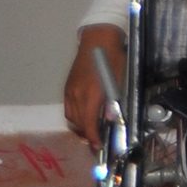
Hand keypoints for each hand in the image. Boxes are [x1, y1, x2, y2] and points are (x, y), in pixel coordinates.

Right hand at [63, 26, 124, 141]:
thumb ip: (113, 102)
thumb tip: (110, 119)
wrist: (97, 41)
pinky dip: (75, 116)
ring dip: (81, 125)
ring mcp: (70, 91)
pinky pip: (68, 108)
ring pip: (71, 116)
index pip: (88, 123)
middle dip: (88, 133)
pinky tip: (84, 116)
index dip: (93, 137)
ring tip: (92, 129)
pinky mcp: (67, 87)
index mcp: (92, 94)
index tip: (98, 146)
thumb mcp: (120, 80)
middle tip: (98, 139)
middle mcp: (78, 95)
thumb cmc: (113, 59)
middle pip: (79, 122)